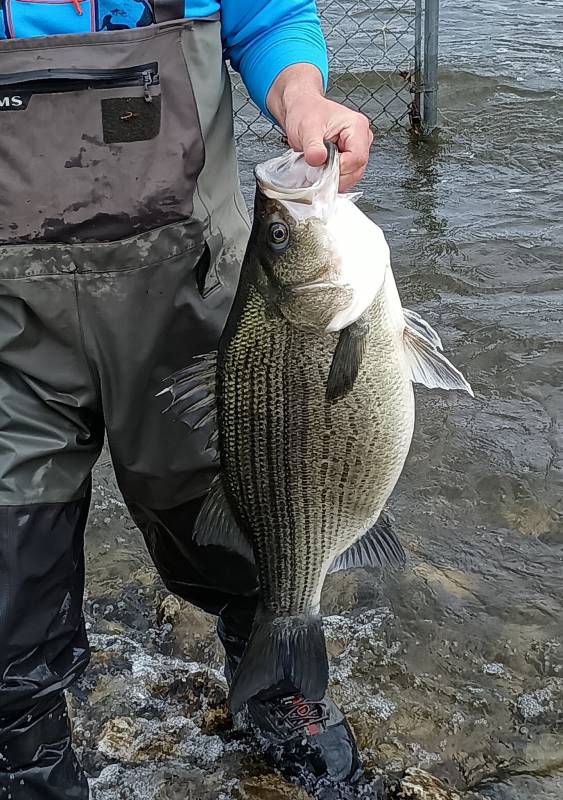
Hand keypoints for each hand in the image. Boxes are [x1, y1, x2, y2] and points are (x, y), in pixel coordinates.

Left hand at [266, 64, 372, 190]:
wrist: (301, 110)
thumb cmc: (306, 113)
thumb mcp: (306, 129)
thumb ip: (313, 146)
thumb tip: (318, 160)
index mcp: (357, 126)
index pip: (357, 159)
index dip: (339, 169)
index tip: (322, 167)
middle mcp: (362, 138)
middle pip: (357, 170)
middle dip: (336, 175)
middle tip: (318, 168)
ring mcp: (358, 149)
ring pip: (353, 175)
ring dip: (334, 177)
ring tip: (319, 165)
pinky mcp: (351, 158)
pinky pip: (347, 175)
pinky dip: (333, 177)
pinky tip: (323, 168)